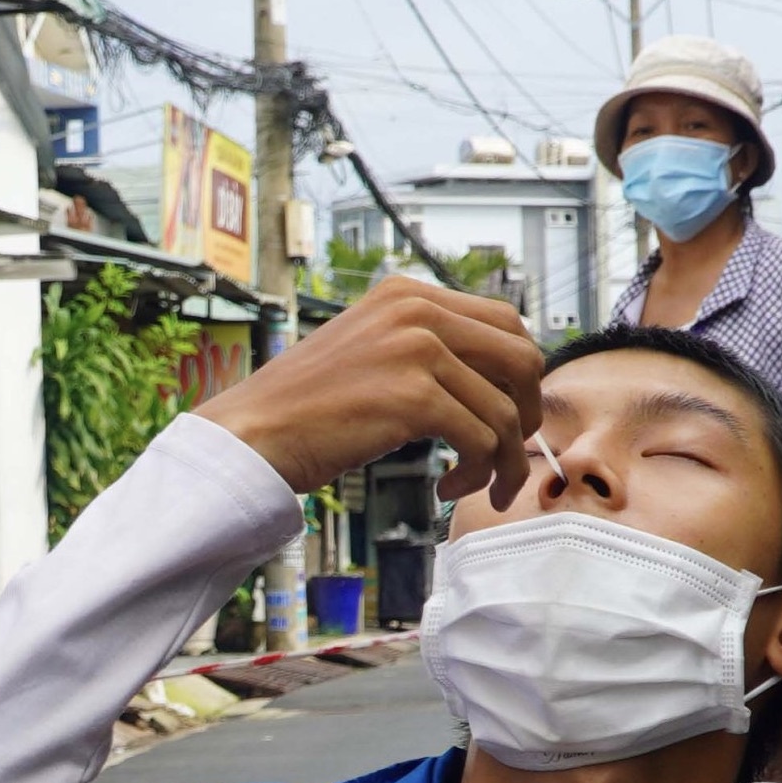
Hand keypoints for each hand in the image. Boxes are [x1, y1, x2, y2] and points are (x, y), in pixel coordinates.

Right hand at [199, 278, 543, 505]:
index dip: (520, 375)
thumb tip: (492, 378)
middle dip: (528, 412)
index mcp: (407, 293)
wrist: (253, 435)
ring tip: (471, 485)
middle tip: (506, 452)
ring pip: (507, 409)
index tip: (507, 415)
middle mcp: (416, 310)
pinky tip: (445, 489)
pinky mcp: (412, 396)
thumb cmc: (306, 408)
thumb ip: (423, 348)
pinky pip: (482, 439)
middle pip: (522, 357)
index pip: (505, 322)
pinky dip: (476, 474)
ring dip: (501, 459)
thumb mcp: (370, 351)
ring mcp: (416, 349)